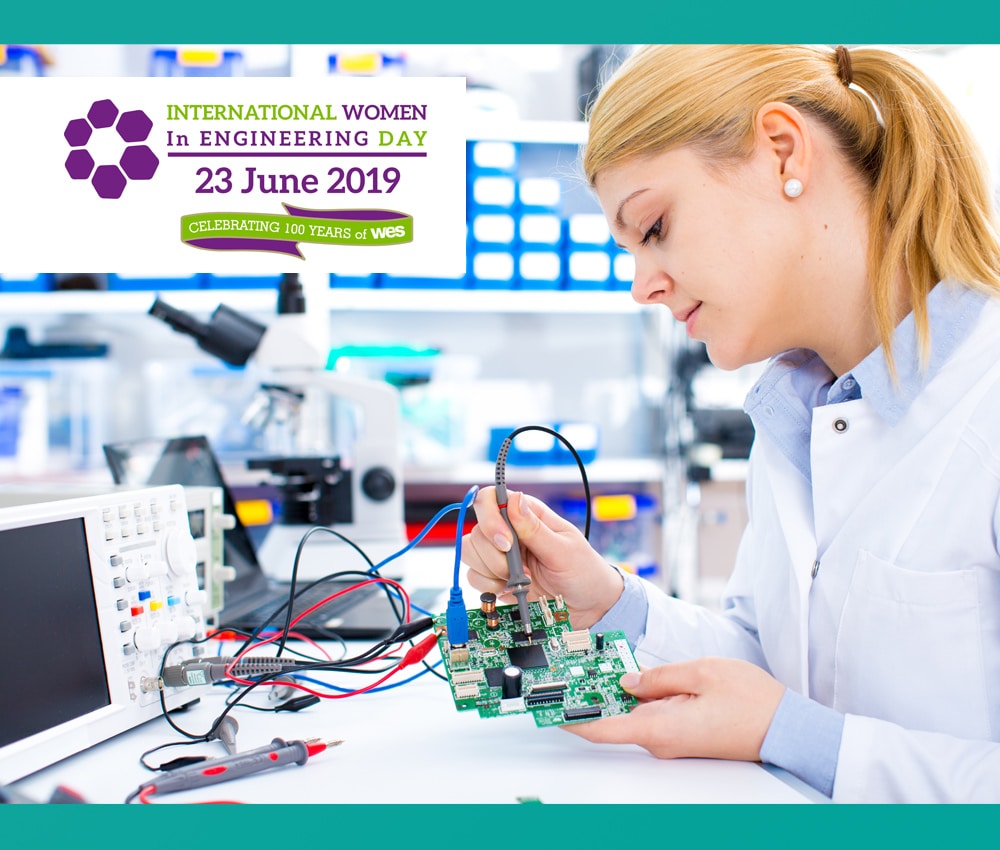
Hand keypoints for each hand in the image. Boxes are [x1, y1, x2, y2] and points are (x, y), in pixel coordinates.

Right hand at [461, 487, 623, 628]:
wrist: (588, 608)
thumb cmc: (584, 572)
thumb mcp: (565, 550)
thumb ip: (536, 529)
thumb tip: (514, 499)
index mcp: (527, 515)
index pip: (491, 499)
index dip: (490, 518)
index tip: (506, 542)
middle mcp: (509, 532)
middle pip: (477, 530)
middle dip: (496, 555)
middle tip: (522, 570)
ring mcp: (500, 555)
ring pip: (470, 553)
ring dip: (493, 571)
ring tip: (521, 581)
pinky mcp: (495, 578)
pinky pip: (474, 577)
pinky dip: (490, 587)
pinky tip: (511, 590)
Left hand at [565, 657, 785, 761]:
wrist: (790, 729)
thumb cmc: (753, 703)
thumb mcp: (701, 672)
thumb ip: (657, 675)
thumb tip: (626, 678)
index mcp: (659, 728)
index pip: (599, 728)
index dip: (568, 717)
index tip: (546, 704)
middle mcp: (660, 741)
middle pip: (612, 720)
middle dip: (589, 695)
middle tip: (566, 669)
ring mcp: (672, 740)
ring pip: (631, 715)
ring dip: (613, 693)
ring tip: (595, 664)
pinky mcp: (683, 735)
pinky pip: (651, 715)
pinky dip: (636, 697)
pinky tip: (631, 676)